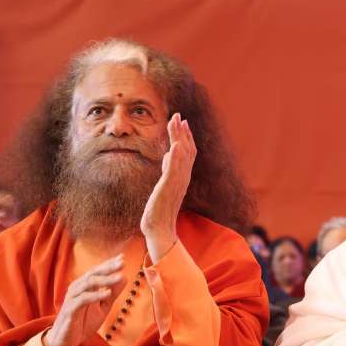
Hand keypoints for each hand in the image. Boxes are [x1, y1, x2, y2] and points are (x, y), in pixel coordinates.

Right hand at [42, 255, 124, 345]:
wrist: (66, 341)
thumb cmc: (83, 322)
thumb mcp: (103, 307)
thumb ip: (113, 293)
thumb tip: (125, 277)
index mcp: (84, 286)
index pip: (97, 271)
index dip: (109, 264)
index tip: (123, 258)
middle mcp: (77, 288)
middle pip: (93, 274)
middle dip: (108, 267)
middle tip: (122, 263)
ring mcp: (72, 298)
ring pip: (88, 284)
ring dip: (105, 280)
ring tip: (119, 276)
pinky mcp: (70, 310)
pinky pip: (82, 299)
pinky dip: (95, 295)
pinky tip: (107, 293)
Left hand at [140, 113, 195, 262]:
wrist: (159, 229)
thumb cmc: (160, 209)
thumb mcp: (163, 184)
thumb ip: (168, 169)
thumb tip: (167, 154)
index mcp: (181, 176)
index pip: (186, 152)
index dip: (185, 136)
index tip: (182, 121)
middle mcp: (182, 178)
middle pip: (186, 150)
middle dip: (182, 132)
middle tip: (178, 116)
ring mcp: (177, 183)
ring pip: (182, 156)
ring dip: (180, 138)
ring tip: (177, 123)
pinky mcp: (168, 189)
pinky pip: (174, 171)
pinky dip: (176, 157)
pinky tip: (175, 146)